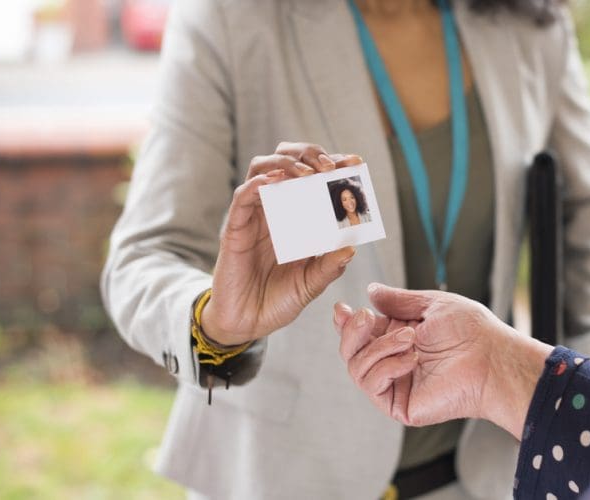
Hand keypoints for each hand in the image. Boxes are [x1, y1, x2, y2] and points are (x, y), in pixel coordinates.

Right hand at [201, 142, 363, 345]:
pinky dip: (257, 183)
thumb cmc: (279, 300)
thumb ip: (330, 266)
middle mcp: (276, 210)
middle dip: (308, 154)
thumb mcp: (312, 284)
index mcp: (297, 218)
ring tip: (306, 173)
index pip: (314, 178)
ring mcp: (254, 216)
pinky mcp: (235, 228)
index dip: (332, 164)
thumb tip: (351, 247)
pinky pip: (242, 197)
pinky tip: (272, 182)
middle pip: (286, 161)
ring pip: (262, 169)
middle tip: (329, 165)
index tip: (354, 161)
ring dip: (285, 164)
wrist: (247, 324)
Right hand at [333, 284, 552, 438]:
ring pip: (356, 368)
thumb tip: (370, 291)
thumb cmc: (471, 330)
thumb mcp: (431, 304)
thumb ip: (397, 300)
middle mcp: (392, 361)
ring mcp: (395, 384)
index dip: (345, 323)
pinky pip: (372, 385)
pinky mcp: (399, 404)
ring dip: (378, 347)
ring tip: (410, 338)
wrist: (491, 357)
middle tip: (367, 317)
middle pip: (349, 352)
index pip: (360, 333)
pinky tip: (411, 359)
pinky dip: (386, 367)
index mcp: (398, 337)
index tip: (342, 309)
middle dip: (352, 332)